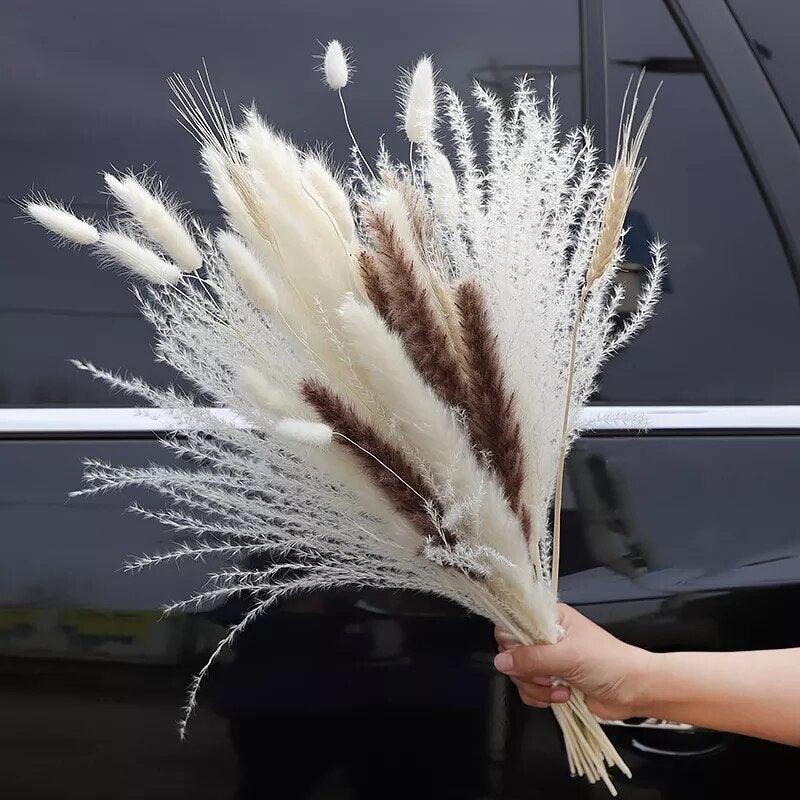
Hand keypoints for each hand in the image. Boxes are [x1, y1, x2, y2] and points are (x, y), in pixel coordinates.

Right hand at [493, 603, 654, 719]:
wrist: (634, 690)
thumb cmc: (608, 663)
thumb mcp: (568, 656)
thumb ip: (532, 658)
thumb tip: (500, 661)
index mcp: (551, 617)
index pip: (514, 622)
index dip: (512, 640)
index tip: (523, 655)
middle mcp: (546, 636)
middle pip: (513, 652)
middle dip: (527, 670)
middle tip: (547, 675)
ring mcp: (549, 660)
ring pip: (520, 674)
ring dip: (536, 687)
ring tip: (559, 689)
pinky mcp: (552, 682)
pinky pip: (529, 690)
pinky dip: (540, 697)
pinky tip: (560, 696)